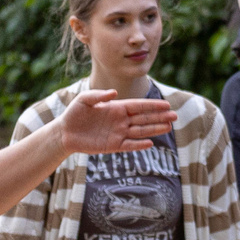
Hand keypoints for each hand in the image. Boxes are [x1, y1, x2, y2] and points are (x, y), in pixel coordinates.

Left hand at [53, 87, 175, 154]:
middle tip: (174, 116)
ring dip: (154, 129)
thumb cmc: (74, 113)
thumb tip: (115, 93)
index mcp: (116, 107)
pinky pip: (129, 145)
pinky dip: (139, 145)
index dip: (152, 105)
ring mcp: (118, 133)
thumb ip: (99, 95)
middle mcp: (120, 120)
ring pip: (140, 131)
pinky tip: (150, 143)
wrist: (65, 132)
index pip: (138, 106)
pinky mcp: (112, 146)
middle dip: (159, 117)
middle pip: (144, 118)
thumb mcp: (84, 99)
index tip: (166, 105)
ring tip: (169, 127)